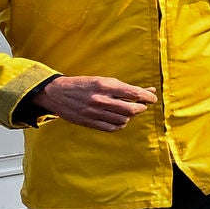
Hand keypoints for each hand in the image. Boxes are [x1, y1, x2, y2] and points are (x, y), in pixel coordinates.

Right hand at [36, 75, 154, 131]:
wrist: (56, 93)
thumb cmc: (84, 85)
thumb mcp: (104, 81)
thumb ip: (126, 88)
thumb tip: (150, 90)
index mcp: (104, 86)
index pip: (134, 94)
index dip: (147, 97)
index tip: (153, 98)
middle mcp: (99, 99)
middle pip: (131, 109)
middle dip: (141, 108)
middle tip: (142, 106)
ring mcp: (93, 112)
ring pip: (123, 120)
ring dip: (130, 116)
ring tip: (128, 111)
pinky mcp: (89, 122)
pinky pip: (112, 128)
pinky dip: (120, 124)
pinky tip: (120, 119)